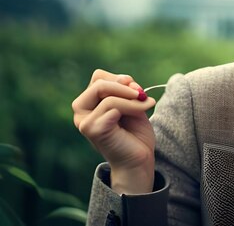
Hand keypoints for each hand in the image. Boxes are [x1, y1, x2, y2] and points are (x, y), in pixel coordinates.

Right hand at [72, 69, 156, 193]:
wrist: (139, 160)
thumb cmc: (135, 133)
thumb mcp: (132, 104)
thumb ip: (126, 90)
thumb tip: (126, 80)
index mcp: (89, 104)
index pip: (99, 77)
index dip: (120, 79)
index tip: (137, 89)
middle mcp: (81, 113)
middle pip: (99, 82)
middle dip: (124, 86)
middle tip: (141, 94)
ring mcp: (85, 122)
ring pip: (108, 95)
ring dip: (133, 99)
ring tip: (147, 105)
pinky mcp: (93, 129)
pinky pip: (113, 106)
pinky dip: (132, 106)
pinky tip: (143, 113)